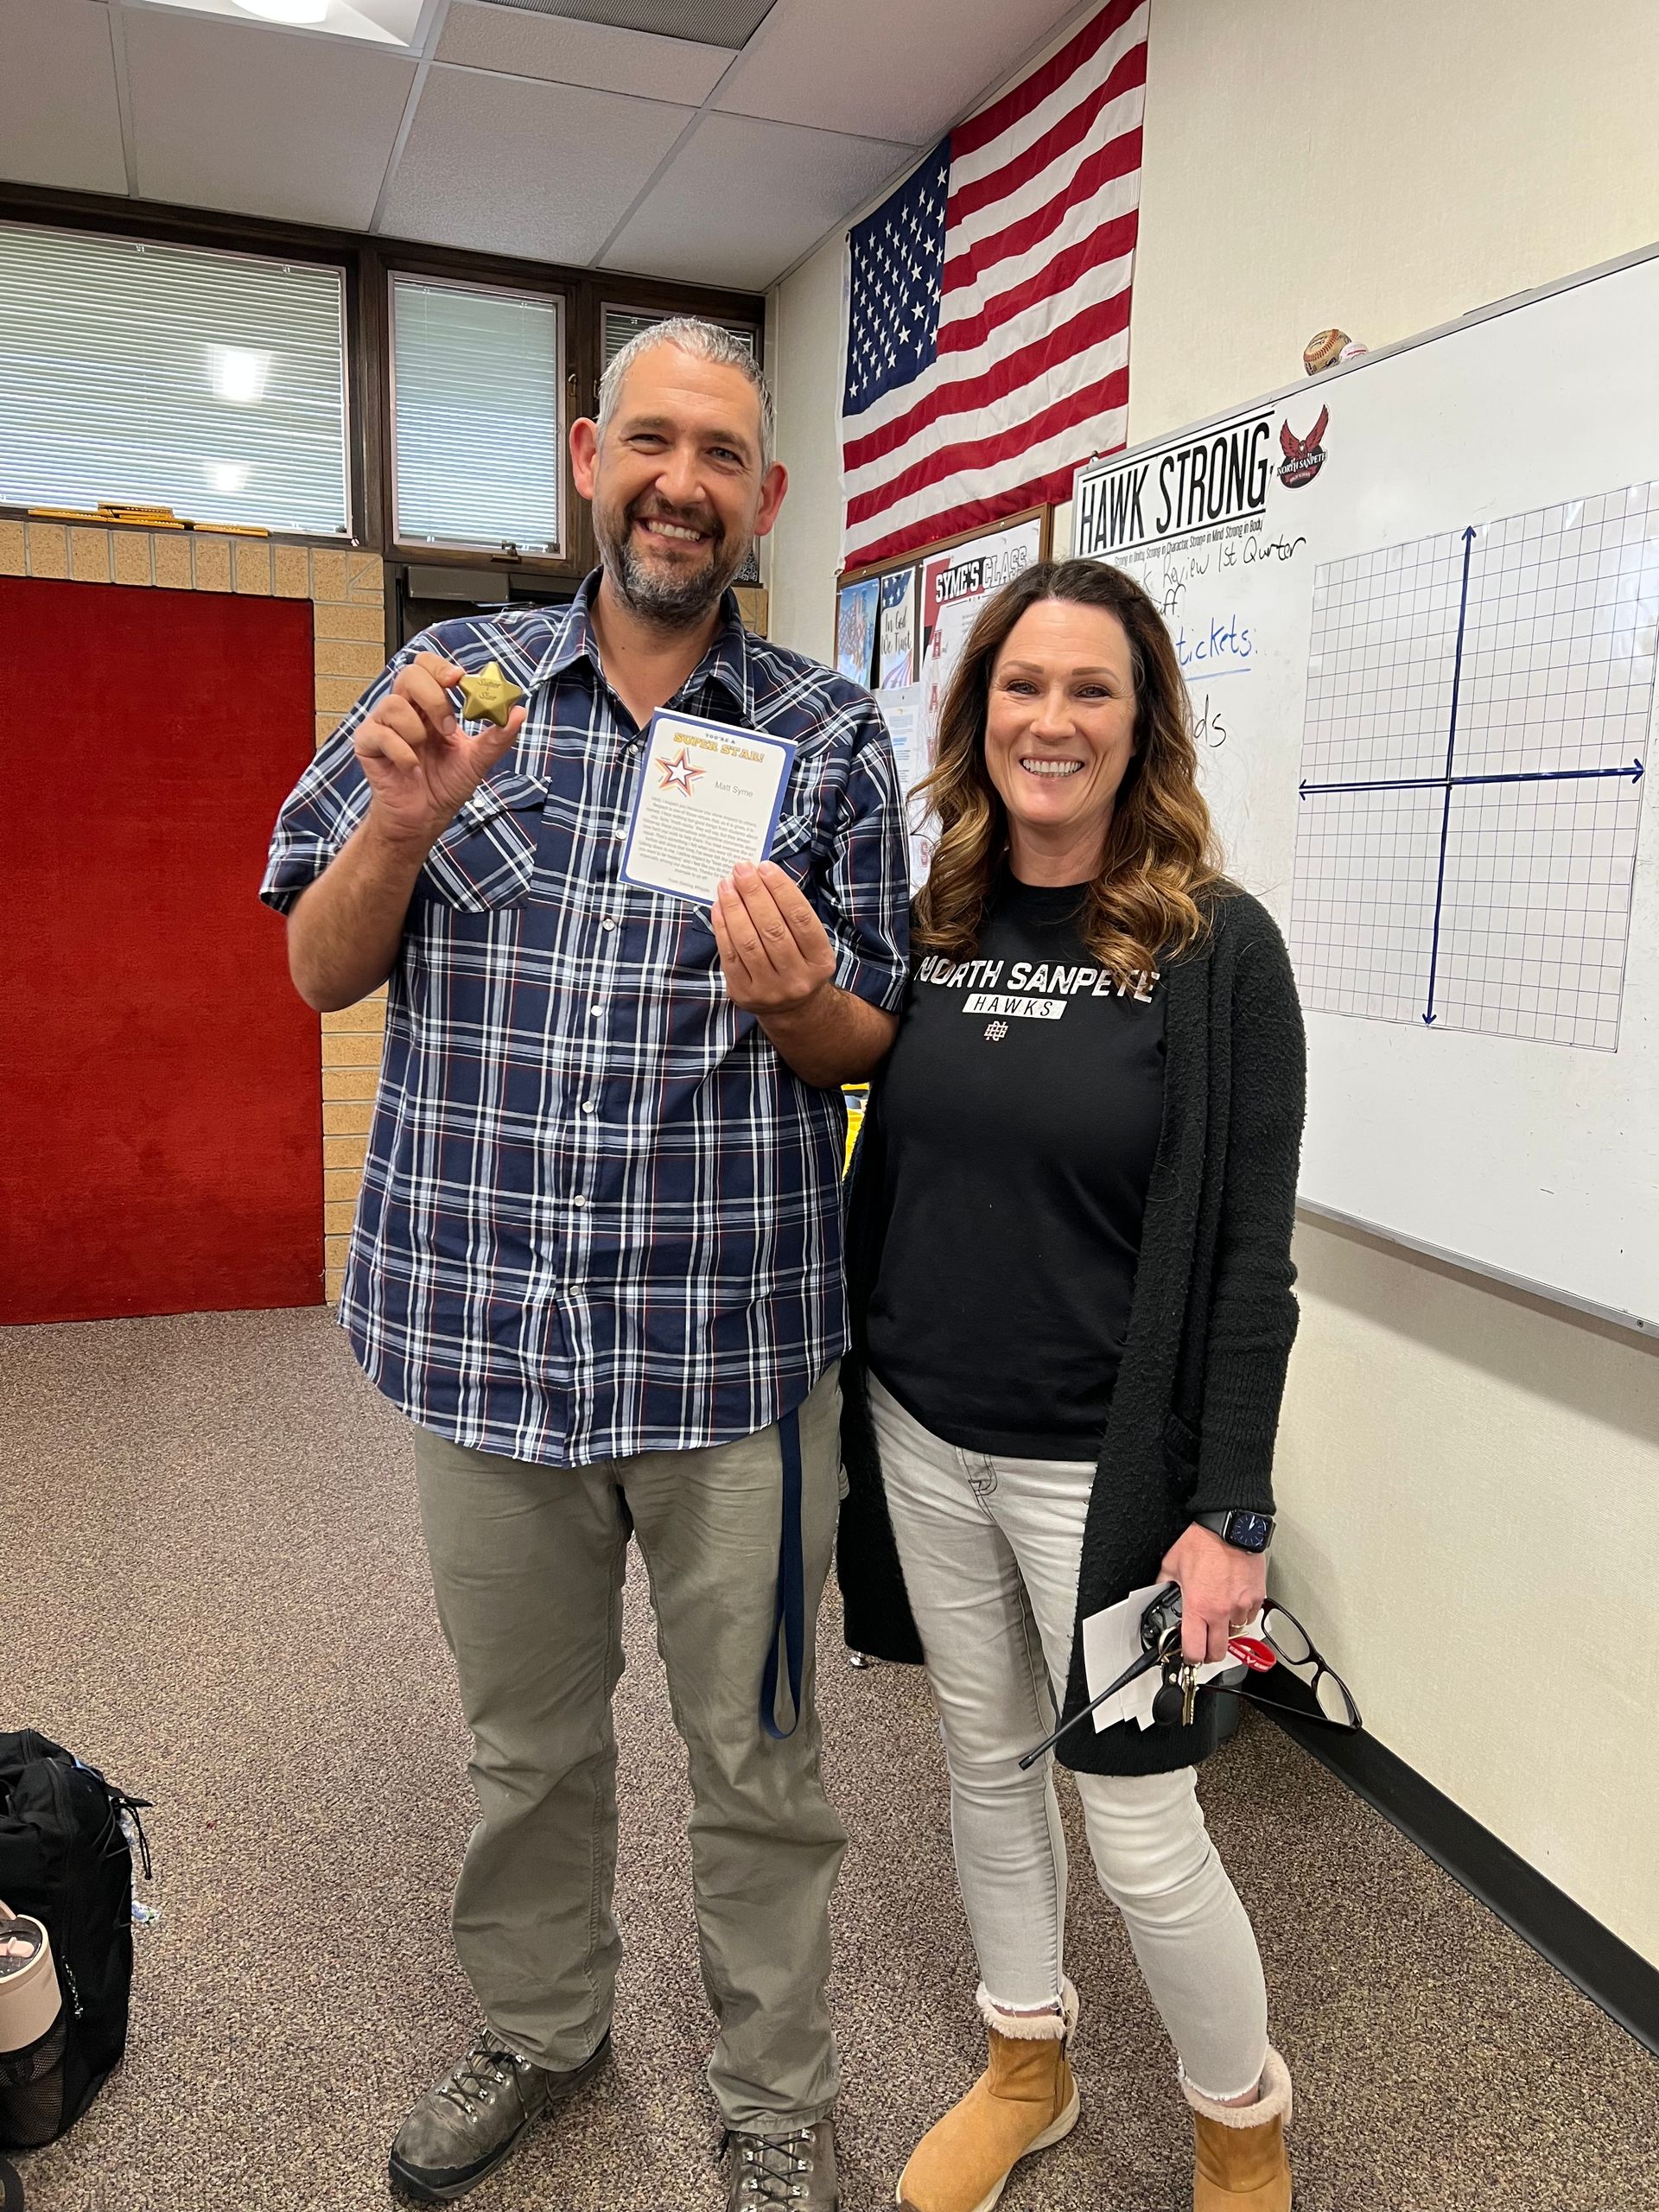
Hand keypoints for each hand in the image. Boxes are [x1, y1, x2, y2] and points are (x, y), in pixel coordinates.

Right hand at [355, 652, 525, 852]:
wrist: (424, 818)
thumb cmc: (444, 786)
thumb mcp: (477, 759)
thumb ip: (497, 736)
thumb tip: (519, 711)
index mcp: (429, 706)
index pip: (427, 666)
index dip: (440, 667)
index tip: (459, 679)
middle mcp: (404, 709)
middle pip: (409, 674)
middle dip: (434, 698)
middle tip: (449, 727)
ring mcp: (383, 724)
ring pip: (393, 704)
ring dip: (417, 732)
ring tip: (425, 754)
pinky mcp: (367, 744)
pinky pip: (381, 734)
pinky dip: (402, 753)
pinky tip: (412, 769)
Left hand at [710, 860, 836, 1016]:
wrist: (792, 1008)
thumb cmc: (799, 962)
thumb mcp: (809, 943)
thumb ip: (790, 914)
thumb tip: (760, 877)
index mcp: (820, 961)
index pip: (800, 918)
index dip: (781, 889)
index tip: (765, 867)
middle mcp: (797, 978)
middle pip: (772, 929)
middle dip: (754, 894)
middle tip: (741, 869)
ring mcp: (770, 989)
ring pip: (748, 942)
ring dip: (734, 908)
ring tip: (727, 885)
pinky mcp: (744, 993)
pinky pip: (730, 956)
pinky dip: (722, 928)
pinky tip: (719, 907)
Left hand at [1158, 1524, 1267, 1664]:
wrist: (1230, 1526)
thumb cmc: (1203, 1541)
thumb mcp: (1172, 1563)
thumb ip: (1164, 1583)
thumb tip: (1157, 1591)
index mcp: (1198, 1606)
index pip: (1195, 1650)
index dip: (1190, 1658)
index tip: (1189, 1656)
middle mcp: (1221, 1611)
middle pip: (1219, 1653)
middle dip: (1209, 1653)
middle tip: (1203, 1646)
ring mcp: (1241, 1606)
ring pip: (1235, 1634)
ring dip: (1225, 1630)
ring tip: (1217, 1615)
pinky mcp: (1256, 1597)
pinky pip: (1248, 1616)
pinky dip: (1240, 1614)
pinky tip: (1232, 1601)